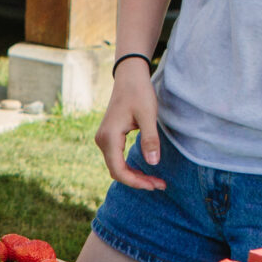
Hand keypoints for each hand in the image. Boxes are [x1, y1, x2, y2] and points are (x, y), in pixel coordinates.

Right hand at [95, 62, 165, 190]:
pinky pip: (117, 159)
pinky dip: (130, 167)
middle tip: (159, 185)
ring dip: (134, 175)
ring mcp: (104, 139)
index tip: (154, 185)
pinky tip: (144, 170)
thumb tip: (153, 164)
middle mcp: (102, 140)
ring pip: (116, 167)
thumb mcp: (148, 115)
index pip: (119, 170)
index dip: (136, 182)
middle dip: (137, 181)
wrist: (129, 76)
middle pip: (117, 171)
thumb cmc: (139, 92)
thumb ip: (150, 140)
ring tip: (154, 180)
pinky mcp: (109, 137)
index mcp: (109, 137)